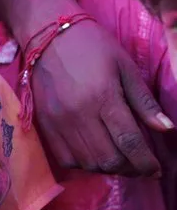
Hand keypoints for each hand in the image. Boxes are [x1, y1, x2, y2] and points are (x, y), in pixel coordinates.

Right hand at [32, 20, 172, 175]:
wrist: (47, 38)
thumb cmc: (92, 47)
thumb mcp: (125, 67)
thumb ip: (143, 101)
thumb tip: (166, 129)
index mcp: (103, 97)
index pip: (129, 141)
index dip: (145, 162)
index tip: (155, 170)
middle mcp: (79, 116)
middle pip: (108, 159)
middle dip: (129, 168)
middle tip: (139, 165)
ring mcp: (59, 124)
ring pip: (88, 163)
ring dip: (108, 168)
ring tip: (119, 159)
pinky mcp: (45, 128)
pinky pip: (67, 160)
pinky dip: (85, 164)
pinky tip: (94, 155)